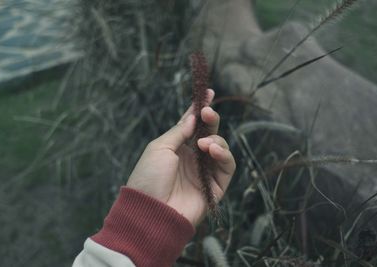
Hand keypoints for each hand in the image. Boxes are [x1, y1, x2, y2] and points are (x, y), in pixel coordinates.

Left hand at [126, 89, 235, 225]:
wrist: (150, 211)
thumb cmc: (149, 178)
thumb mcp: (159, 148)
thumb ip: (179, 132)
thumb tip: (193, 117)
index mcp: (177, 149)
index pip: (192, 126)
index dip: (200, 110)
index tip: (208, 92)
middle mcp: (192, 158)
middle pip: (209, 134)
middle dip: (212, 120)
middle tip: (209, 111)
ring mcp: (204, 172)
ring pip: (221, 148)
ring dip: (216, 140)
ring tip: (204, 144)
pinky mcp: (216, 186)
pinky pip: (227, 166)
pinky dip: (224, 155)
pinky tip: (213, 150)